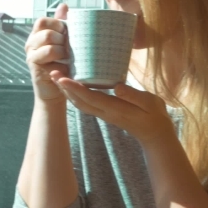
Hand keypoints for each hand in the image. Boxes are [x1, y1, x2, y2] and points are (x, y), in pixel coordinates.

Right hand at [24, 4, 69, 104]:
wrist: (57, 90)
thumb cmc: (62, 65)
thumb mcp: (63, 42)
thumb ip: (62, 24)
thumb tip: (63, 5)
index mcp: (37, 35)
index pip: (43, 21)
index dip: (57, 24)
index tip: (67, 33)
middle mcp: (30, 43)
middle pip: (46, 31)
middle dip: (62, 37)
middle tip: (69, 46)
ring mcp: (31, 55)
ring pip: (49, 43)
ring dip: (63, 49)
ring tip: (68, 57)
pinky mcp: (35, 67)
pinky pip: (50, 56)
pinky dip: (61, 60)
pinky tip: (65, 65)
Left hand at [52, 75, 176, 146]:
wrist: (154, 134)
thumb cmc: (154, 116)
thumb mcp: (150, 103)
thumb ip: (134, 96)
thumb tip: (117, 87)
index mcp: (115, 109)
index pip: (90, 98)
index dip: (75, 88)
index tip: (62, 78)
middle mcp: (105, 112)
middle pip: (79, 101)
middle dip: (65, 88)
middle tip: (52, 73)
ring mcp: (104, 113)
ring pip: (80, 103)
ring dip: (67, 91)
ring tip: (57, 77)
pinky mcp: (105, 112)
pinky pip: (86, 103)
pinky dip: (75, 94)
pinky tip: (72, 85)